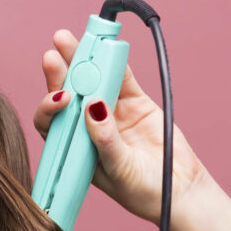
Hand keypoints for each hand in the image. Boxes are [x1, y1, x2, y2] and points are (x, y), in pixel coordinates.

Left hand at [33, 29, 215, 226]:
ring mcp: (110, 113)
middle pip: (67, 96)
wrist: (180, 190)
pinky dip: (115, 62)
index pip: (52, 123)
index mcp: (74, 150)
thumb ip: (105, 140)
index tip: (61, 98)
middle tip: (54, 52)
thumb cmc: (143, 192)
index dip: (50, 107)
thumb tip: (92, 107)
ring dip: (81, 60)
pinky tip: (106, 46)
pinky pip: (121, 78)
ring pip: (91, 82)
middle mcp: (86, 129)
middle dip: (59, 74)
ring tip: (68, 38)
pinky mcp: (134, 103)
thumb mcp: (120, 170)